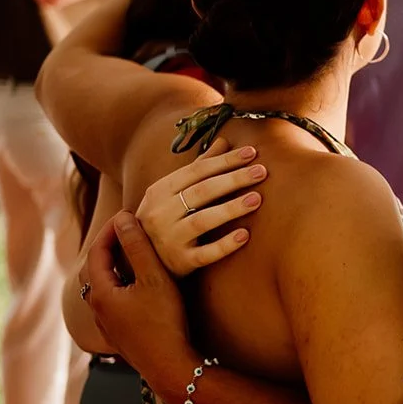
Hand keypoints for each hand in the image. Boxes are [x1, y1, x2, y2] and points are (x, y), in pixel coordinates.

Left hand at [83, 212, 202, 398]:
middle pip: (94, 269)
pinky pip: (111, 301)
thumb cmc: (163, 321)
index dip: (110, 231)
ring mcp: (106, 324)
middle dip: (107, 247)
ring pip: (101, 287)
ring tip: (130, 254)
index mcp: (100, 293)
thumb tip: (123, 219)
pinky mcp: (117, 334)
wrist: (169, 365)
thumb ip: (138, 247)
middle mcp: (96, 309)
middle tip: (125, 230)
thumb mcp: (154, 278)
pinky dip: (118, 284)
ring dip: (113, 267)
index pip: (97, 252)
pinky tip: (135, 285)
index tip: (126, 214)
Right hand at [136, 136, 265, 273]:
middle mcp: (161, 213)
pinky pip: (205, 254)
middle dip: (233, 180)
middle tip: (262, 172)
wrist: (140, 259)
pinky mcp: (180, 262)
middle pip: (202, 192)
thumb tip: (224, 141)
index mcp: (160, 191)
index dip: (225, 161)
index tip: (252, 153)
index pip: (197, 171)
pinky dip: (224, 245)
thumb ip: (199, 168)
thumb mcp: (174, 191)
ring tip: (257, 198)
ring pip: (202, 221)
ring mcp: (169, 239)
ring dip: (231, 208)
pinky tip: (245, 235)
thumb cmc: (166, 217)